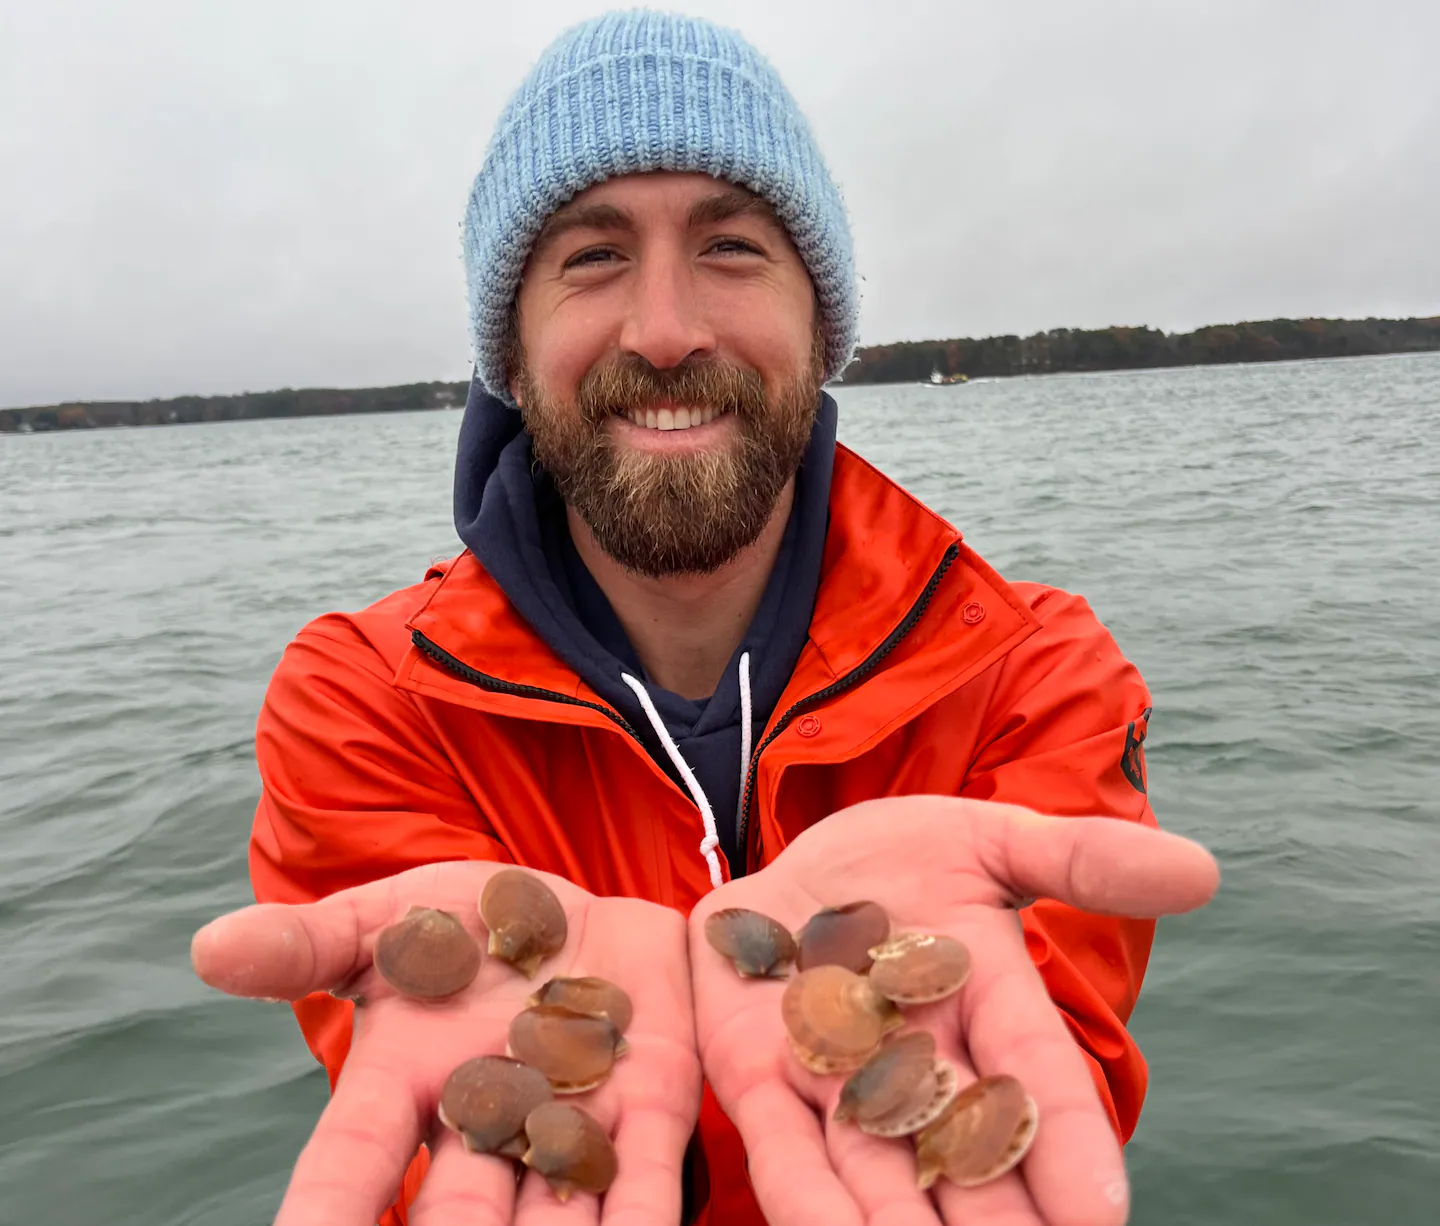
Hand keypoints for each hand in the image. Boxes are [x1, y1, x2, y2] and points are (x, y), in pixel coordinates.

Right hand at [191, 862, 700, 1225]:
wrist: (576, 911)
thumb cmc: (464, 927)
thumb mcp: (389, 918)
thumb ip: (311, 943)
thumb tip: (209, 946)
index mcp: (404, 1084)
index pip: (350, 1166)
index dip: (324, 1216)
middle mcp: (483, 1125)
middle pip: (456, 1217)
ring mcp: (568, 1124)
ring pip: (552, 1217)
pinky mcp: (648, 1107)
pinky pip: (648, 1178)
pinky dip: (645, 1220)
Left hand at [690, 796, 1219, 1225]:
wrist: (794, 864)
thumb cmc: (901, 857)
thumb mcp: (987, 838)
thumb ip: (1078, 860)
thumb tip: (1199, 870)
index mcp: (987, 1008)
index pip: (1037, 1084)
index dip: (1069, 1145)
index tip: (1100, 1212)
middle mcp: (919, 1064)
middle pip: (965, 1153)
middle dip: (996, 1217)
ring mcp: (836, 1078)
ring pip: (878, 1172)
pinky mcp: (757, 1076)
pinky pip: (784, 1152)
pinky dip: (806, 1202)